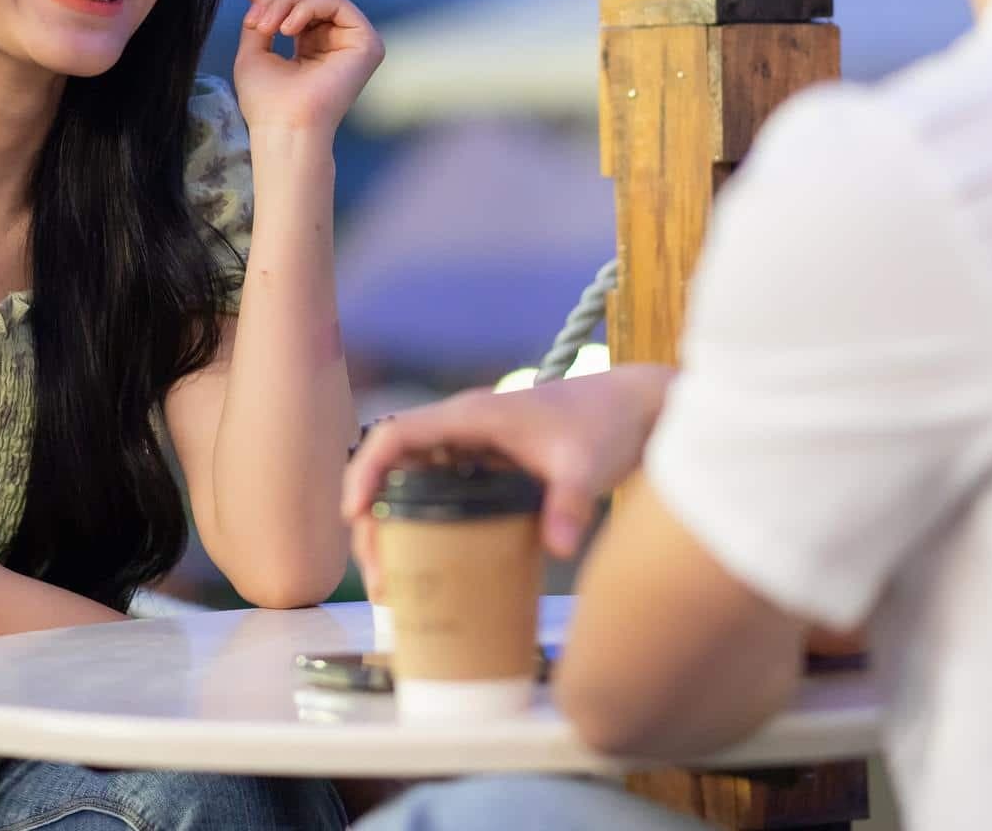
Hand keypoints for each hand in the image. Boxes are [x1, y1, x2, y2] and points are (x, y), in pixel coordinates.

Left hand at [234, 0, 384, 136]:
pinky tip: (287, 31)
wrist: (282, 127)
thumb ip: (262, 17)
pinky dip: (305, 8)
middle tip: (257, 21)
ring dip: (287, 1)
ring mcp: (355, 39)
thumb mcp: (254, 50)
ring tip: (267, 28)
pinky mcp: (366, 42)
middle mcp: (338, 37)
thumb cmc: (267, 100)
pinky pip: (336, 1)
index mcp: (315, 40)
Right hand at [341, 366, 675, 566]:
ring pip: (413, 482)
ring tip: (393, 581)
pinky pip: (440, 492)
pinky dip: (423, 523)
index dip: (367, 471)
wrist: (636, 409)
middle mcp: (465, 428)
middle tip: (378, 574)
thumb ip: (571, 503)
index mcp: (473, 416)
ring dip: (393, 525)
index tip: (356, 516)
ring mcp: (476, 447)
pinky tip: (429, 566)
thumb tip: (560, 548)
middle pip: (395, 467)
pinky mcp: (490, 466)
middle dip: (373, 518)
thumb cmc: (607, 424)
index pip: (397, 434)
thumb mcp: (588, 464)